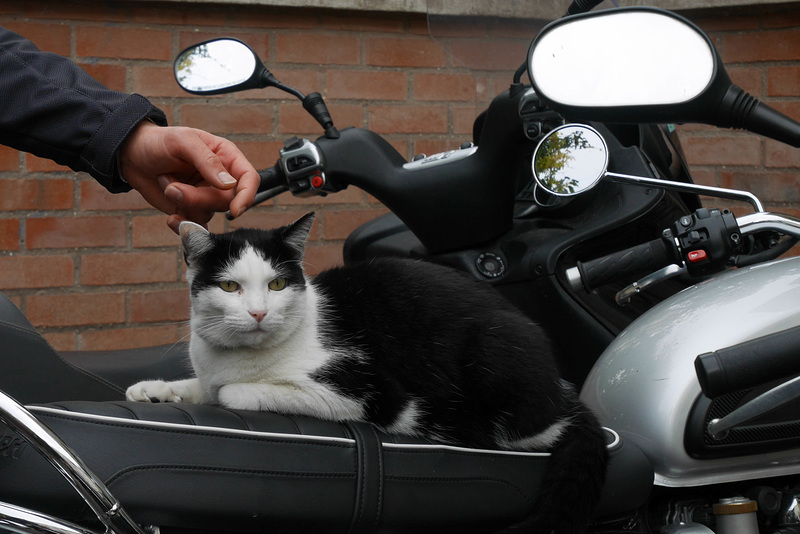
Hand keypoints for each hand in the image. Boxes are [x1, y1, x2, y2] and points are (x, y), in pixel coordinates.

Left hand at [118, 122, 259, 232]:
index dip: (247, 195)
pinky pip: (195, 225)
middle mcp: (220, 179)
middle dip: (198, 198)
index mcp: (226, 157)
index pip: (249, 179)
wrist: (132, 155)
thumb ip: (207, 161)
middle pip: (226, 201)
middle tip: (173, 186)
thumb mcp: (183, 141)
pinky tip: (170, 215)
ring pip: (209, 213)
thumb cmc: (159, 141)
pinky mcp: (190, 209)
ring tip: (166, 184)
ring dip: (184, 204)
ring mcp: (205, 196)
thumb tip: (229, 184)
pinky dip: (182, 224)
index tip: (234, 209)